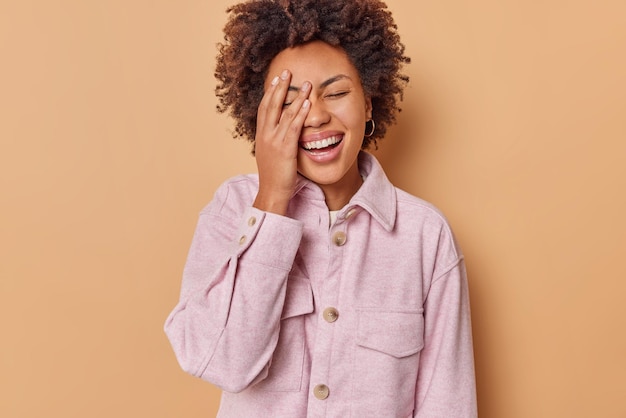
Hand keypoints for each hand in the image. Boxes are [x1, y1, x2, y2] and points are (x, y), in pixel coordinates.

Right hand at [253, 70, 310, 214]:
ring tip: (306, 83)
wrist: (271, 192)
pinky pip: (294, 127)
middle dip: (280, 87)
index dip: (270, 93)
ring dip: (296, 96)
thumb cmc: (274, 177)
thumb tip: (281, 134)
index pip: (264, 109)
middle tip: (287, 72)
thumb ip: (275, 141)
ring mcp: (274, 141)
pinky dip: (300, 113)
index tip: (276, 80)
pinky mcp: (285, 148)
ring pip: (285, 113)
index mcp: (261, 136)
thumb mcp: (271, 155)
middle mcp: (265, 135)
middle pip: (271, 105)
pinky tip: (307, 103)